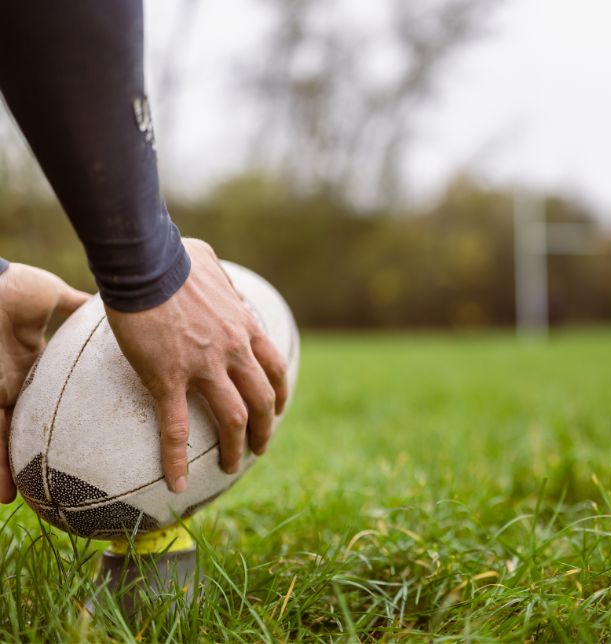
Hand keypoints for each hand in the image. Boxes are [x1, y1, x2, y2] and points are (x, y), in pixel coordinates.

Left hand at [0, 264, 90, 502]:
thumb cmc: (16, 287)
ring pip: (2, 444)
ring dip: (8, 474)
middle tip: (43, 482)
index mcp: (29, 363)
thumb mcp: (53, 298)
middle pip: (21, 428)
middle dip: (27, 454)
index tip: (76, 434)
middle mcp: (9, 384)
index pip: (46, 396)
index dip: (58, 416)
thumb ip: (76, 306)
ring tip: (24, 504)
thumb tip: (107, 305)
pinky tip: (4, 494)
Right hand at [105, 239, 288, 493]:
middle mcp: (233, 351)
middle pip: (261, 400)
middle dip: (265, 428)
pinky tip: (176, 484)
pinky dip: (176, 459)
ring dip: (235, 448)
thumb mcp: (211, 264)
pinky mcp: (168, 378)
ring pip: (232, 419)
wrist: (145, 262)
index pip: (273, 367)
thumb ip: (222, 282)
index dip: (279, 392)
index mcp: (243, 326)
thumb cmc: (173, 256)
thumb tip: (223, 283)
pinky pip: (175, 428)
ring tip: (230, 467)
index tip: (277, 409)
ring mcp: (204, 367)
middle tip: (260, 448)